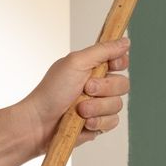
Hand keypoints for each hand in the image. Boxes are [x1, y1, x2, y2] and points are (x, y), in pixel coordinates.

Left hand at [16, 37, 131, 154]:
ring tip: (79, 110)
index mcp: (92, 68)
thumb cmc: (52, 91)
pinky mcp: (98, 124)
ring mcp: (99, 106)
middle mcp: (98, 86)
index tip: (110, 65)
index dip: (119, 63)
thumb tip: (125, 41)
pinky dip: (97, 122)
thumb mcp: (76, 63)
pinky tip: (83, 123)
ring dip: (97, 108)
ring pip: (117, 105)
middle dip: (104, 89)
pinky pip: (112, 122)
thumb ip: (103, 51)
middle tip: (86, 89)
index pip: (120, 61)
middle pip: (123, 84)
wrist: (39, 123)